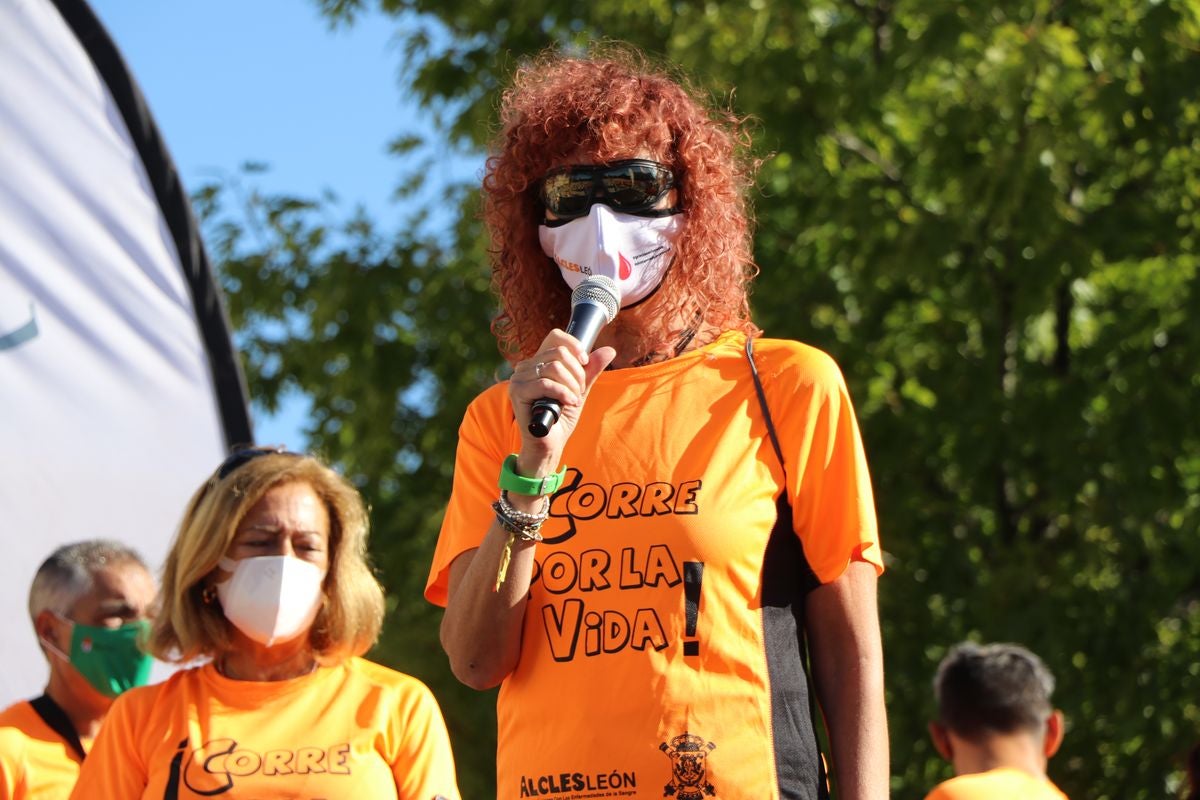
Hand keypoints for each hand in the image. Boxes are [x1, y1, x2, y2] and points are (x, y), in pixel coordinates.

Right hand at [508, 328, 615, 476]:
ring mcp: (519, 379)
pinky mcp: (517, 392)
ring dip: (571, 385)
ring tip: (573, 400)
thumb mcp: (579, 390)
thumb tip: (609, 350)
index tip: (585, 362)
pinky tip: (569, 403)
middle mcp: (526, 367)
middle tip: (579, 391)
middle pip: (559, 352)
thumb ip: (591, 370)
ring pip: (554, 368)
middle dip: (577, 373)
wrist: (550, 444)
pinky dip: (563, 393)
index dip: (575, 346)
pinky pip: (546, 383)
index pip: (556, 337)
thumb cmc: (561, 417)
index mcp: (539, 362)